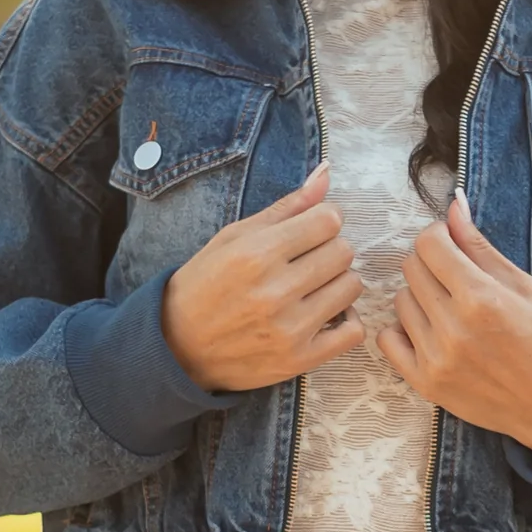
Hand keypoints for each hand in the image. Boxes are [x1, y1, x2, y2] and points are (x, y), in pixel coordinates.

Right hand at [161, 161, 364, 392]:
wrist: (178, 347)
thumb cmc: (205, 285)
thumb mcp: (234, 237)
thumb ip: (286, 207)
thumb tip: (326, 172)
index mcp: (257, 254)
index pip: (329, 220)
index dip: (324, 220)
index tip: (311, 230)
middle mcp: (275, 291)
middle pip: (343, 252)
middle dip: (330, 249)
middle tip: (308, 261)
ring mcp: (289, 329)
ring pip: (352, 286)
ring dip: (339, 282)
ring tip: (314, 287)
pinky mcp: (300, 359)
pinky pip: (353, 331)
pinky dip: (346, 320)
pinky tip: (326, 314)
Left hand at [376, 188, 531, 463]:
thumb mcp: (521, 286)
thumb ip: (479, 246)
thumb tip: (453, 204)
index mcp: (481, 296)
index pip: (428, 243)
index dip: (439, 238)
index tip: (452, 248)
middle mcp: (454, 327)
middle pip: (411, 269)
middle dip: (431, 266)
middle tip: (455, 281)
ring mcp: (436, 358)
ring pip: (400, 301)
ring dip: (420, 299)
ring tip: (449, 311)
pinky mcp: (425, 383)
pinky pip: (387, 339)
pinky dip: (402, 331)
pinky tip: (429, 333)